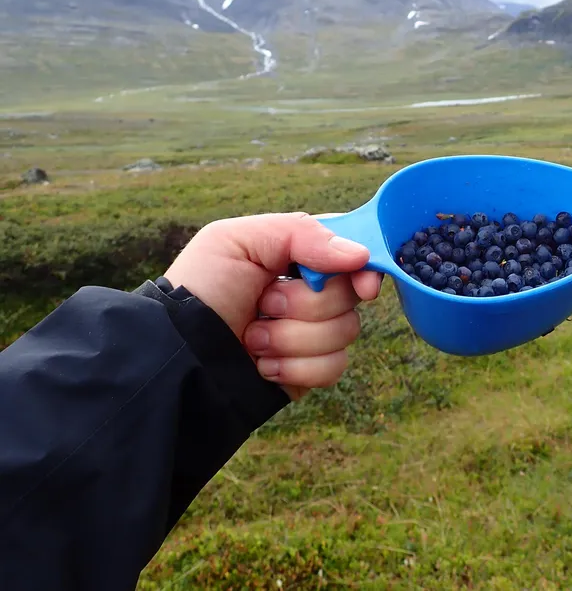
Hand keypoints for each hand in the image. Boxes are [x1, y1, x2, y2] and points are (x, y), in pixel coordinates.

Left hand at [163, 212, 381, 400]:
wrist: (177, 356)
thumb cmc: (201, 289)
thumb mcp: (237, 240)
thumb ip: (301, 233)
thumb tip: (361, 255)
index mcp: (296, 255)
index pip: (353, 251)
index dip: (363, 266)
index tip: (362, 283)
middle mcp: (310, 292)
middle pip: (350, 294)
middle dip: (304, 304)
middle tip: (263, 304)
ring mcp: (312, 332)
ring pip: (345, 332)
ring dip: (292, 337)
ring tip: (252, 338)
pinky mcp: (309, 370)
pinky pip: (334, 367)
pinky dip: (296, 367)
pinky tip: (263, 365)